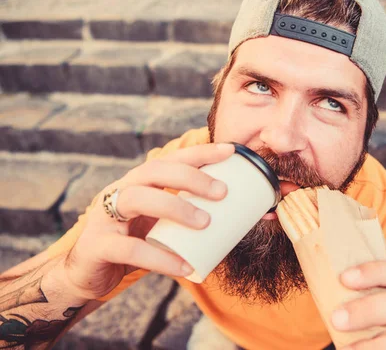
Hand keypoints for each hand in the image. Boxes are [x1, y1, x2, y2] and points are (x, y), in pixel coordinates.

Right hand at [61, 143, 234, 299]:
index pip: (171, 160)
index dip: (199, 153)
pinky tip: (184, 266)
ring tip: (205, 223)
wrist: (88, 273)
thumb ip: (197, 220)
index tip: (231, 151)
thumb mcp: (164, 227)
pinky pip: (130, 249)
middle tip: (222, 192)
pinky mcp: (98, 245)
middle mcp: (121, 191)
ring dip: (174, 207)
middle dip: (190, 176)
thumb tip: (257, 216)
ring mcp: (105, 216)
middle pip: (154, 170)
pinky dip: (159, 257)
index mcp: (139, 183)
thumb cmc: (135, 243)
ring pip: (137, 198)